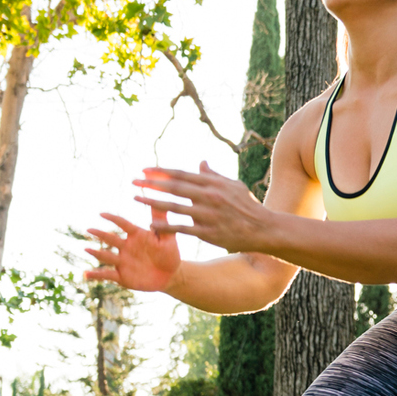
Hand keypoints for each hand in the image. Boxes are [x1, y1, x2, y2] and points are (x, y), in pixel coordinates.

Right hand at [84, 208, 181, 291]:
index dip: (113, 219)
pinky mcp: (121, 276)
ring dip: (96, 253)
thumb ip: (162, 221)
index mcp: (136, 235)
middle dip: (100, 234)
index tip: (102, 214)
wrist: (170, 275)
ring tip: (86, 249)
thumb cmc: (169, 253)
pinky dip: (96, 275)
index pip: (123, 224)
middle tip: (89, 229)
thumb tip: (158, 200)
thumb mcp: (168, 238)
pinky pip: (107, 274)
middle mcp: (126, 247)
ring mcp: (122, 261)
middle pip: (111, 239)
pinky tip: (86, 274)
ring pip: (106, 256)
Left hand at [131, 162, 266, 251]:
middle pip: (173, 188)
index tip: (145, 170)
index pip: (181, 174)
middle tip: (133, 181)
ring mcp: (207, 215)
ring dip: (151, 202)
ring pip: (173, 207)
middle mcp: (209, 196)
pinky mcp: (207, 233)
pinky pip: (181, 228)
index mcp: (213, 183)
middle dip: (151, 183)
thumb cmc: (248, 206)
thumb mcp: (234, 185)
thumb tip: (200, 162)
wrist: (263, 229)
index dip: (161, 172)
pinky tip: (151, 225)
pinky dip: (165, 227)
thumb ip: (214, 175)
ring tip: (136, 198)